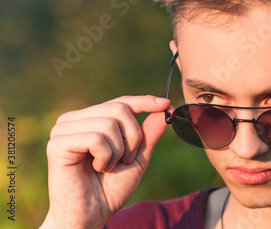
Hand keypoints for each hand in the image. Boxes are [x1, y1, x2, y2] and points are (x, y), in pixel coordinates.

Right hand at [40, 95, 171, 228]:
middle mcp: (74, 120)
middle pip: (119, 108)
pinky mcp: (57, 144)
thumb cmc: (110, 188)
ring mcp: (62, 130)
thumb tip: (165, 107)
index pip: (121, 102)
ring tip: (108, 167)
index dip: (144, 102)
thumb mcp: (137, 158)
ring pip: (109, 123)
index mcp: (90, 119)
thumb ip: (149, 134)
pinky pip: (96, 138)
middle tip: (125, 160)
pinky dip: (105, 156)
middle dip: (133, 137)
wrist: (90, 216)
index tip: (166, 104)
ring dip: (118, 151)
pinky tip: (98, 168)